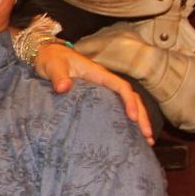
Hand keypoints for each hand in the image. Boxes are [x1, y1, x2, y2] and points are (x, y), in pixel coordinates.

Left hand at [35, 42, 153, 141]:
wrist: (46, 55)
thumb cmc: (51, 59)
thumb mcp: (53, 66)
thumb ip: (58, 76)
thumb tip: (63, 87)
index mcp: (98, 74)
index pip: (121, 87)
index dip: (129, 101)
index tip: (132, 118)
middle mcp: (105, 81)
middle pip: (131, 97)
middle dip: (141, 116)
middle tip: (148, 136)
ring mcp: (103, 89)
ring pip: (127, 103)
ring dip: (138, 119)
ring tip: (147, 140)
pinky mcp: (97, 97)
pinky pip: (117, 107)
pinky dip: (125, 120)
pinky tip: (129, 135)